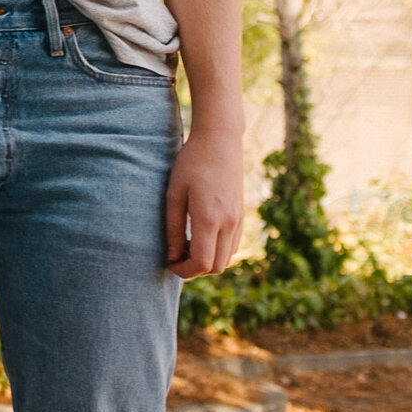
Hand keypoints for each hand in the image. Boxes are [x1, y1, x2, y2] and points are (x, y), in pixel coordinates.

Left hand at [165, 129, 242, 277]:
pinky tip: (200, 237)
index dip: (183, 270)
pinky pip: (232, 246)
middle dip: (194, 269)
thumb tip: (171, 256)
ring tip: (185, 245)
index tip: (168, 262)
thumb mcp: (174, 193)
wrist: (220, 141)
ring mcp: (239, 220)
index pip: (202, 263)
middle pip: (216, 267)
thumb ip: (172, 228)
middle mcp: (229, 223)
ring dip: (207, 261)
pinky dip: (217, 251)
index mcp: (209, 218)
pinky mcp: (242, 216)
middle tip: (175, 256)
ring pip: (227, 259)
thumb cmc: (191, 163)